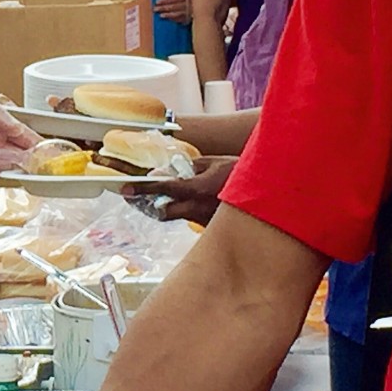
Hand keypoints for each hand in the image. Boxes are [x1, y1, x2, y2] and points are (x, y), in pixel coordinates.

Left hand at [0, 86, 40, 185]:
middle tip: (41, 168)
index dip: (40, 147)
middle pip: (20, 159)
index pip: (27, 140)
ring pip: (5, 171)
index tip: (52, 153)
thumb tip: (19, 130)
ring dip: (12, 173)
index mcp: (4, 128)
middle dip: (32, 165)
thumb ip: (0, 115)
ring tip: (17, 172)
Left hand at [121, 155, 237, 223]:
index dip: (142, 189)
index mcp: (197, 189)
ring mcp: (204, 221)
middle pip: (163, 213)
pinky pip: (191, 219)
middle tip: (138, 199)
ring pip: (177, 216)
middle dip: (150, 206)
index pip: (163, 189)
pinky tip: (191, 201)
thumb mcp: (214, 162)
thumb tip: (165, 172)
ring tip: (166, 197)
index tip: (126, 189)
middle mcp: (198, 208)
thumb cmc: (240, 172)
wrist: (266, 194)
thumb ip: (189, 167)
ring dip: (168, 207)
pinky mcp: (211, 228)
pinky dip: (186, 210)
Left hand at [153, 0, 191, 24]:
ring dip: (168, 15)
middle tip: (155, 9)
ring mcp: (190, 11)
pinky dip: (175, 19)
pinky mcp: (192, 17)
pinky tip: (170, 19)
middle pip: (174, 6)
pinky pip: (182, 19)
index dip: (165, 0)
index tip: (157, 2)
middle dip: (164, 8)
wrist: (213, 3)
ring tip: (161, 15)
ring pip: (178, 13)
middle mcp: (189, 3)